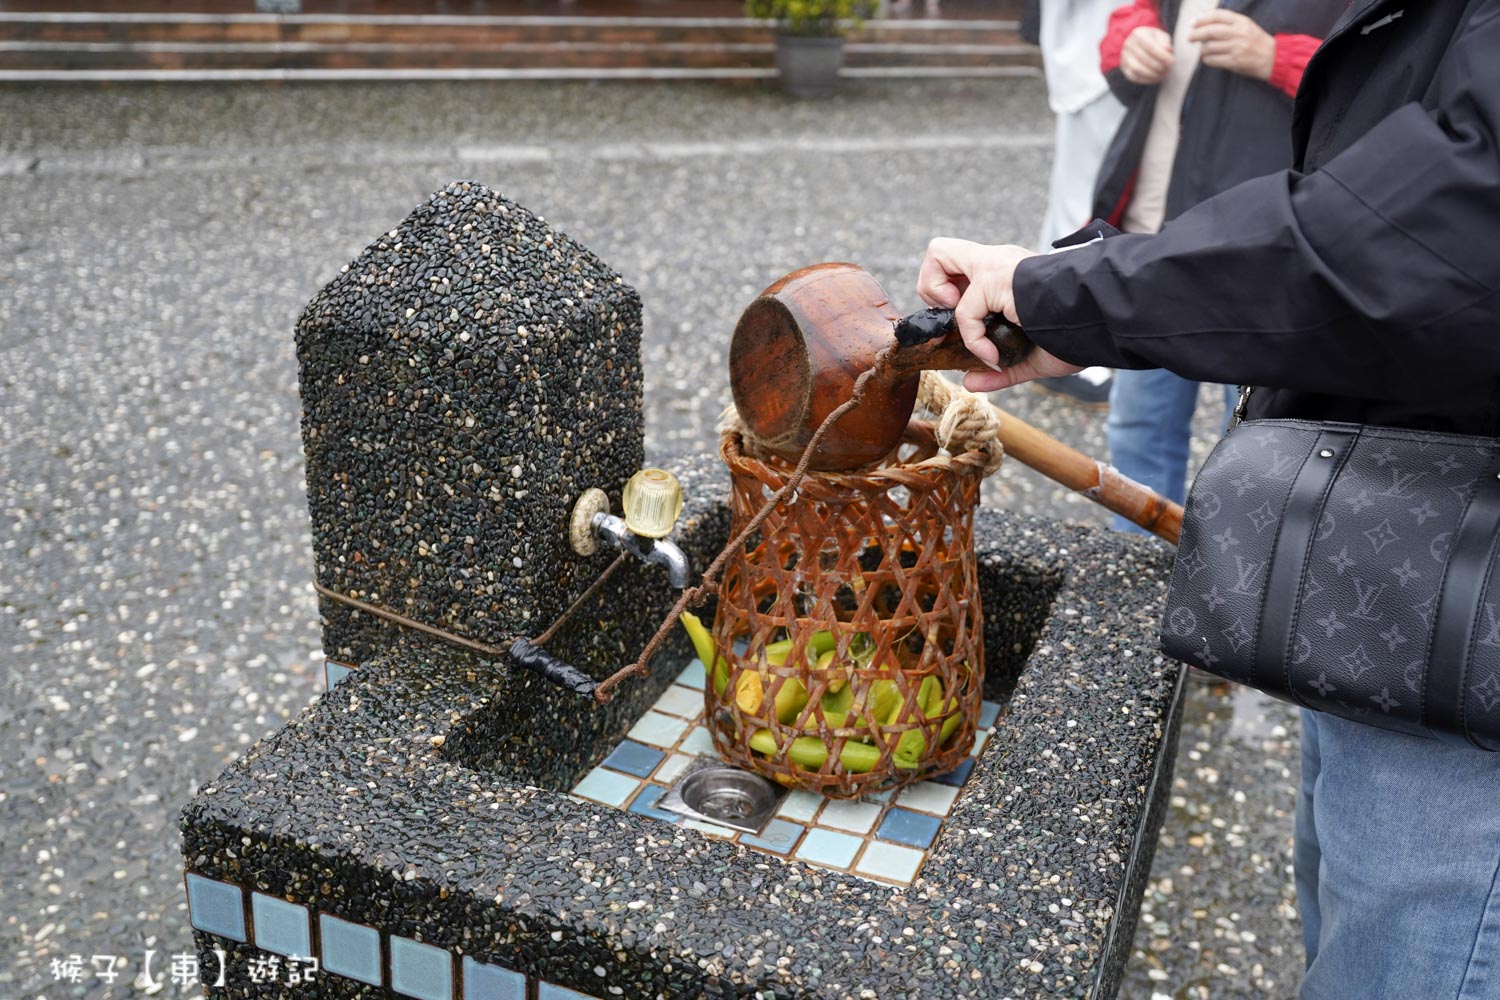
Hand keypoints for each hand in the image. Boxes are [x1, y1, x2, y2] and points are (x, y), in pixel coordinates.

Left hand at [916, 238, 1081, 391]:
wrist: (1103, 319)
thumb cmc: (1076, 333)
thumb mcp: (1031, 356)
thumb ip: (1001, 370)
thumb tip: (970, 383)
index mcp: (1003, 273)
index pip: (956, 266)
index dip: (947, 291)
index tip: (965, 320)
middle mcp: (995, 261)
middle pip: (937, 249)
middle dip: (931, 285)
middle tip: (953, 313)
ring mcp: (994, 265)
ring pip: (937, 253)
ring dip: (937, 293)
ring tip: (966, 324)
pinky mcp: (997, 278)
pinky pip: (963, 310)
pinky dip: (973, 338)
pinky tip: (994, 356)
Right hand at [1120, 26, 1173, 84]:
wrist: (1139, 44)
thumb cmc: (1153, 40)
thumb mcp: (1161, 36)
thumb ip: (1165, 42)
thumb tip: (1167, 50)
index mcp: (1138, 34)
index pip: (1151, 47)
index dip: (1162, 56)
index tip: (1172, 62)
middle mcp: (1128, 44)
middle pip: (1144, 59)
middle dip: (1159, 66)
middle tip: (1169, 69)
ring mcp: (1124, 57)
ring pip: (1138, 69)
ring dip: (1153, 74)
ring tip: (1163, 74)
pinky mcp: (1124, 68)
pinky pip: (1135, 77)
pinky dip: (1147, 79)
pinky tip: (1156, 78)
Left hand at [1189, 10, 1274, 80]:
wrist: (1272, 57)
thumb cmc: (1256, 41)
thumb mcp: (1246, 25)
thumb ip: (1228, 23)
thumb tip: (1203, 24)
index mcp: (1241, 21)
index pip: (1217, 16)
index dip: (1202, 18)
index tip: (1193, 23)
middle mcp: (1238, 33)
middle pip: (1210, 31)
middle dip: (1195, 34)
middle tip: (1189, 38)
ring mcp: (1236, 48)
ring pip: (1209, 47)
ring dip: (1202, 49)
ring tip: (1203, 50)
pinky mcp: (1234, 61)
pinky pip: (1212, 60)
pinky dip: (1207, 59)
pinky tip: (1208, 58)